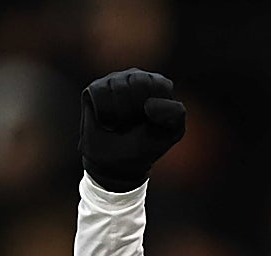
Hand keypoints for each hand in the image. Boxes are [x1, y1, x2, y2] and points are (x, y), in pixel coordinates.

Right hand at [79, 68, 185, 192]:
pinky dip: (104, 113)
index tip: (152, 123)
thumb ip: (175, 113)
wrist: (117, 165)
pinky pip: (100, 94)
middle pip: (137, 82)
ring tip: (121, 123)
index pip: (159, 85)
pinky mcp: (95, 88)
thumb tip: (148, 104)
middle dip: (137, 110)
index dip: (156, 109)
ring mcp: (114, 80)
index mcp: (158, 83)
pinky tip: (107, 120)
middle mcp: (136, 76)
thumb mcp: (172, 132)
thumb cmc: (146, 145)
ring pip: (118, 88)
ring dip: (120, 114)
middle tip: (134, 124)